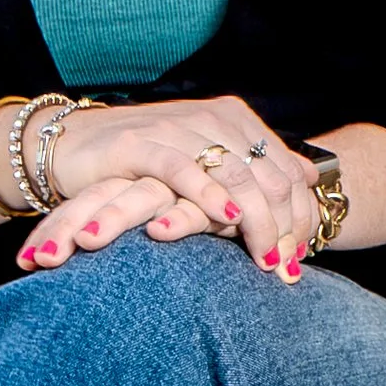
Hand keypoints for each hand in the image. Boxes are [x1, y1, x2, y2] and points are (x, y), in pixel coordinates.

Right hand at [47, 95, 319, 269]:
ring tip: (267, 258)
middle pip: (266, 176)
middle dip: (282, 226)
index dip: (298, 216)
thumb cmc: (144, 161)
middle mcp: (209, 118)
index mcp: (233, 119)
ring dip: (255, 221)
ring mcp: (175, 128)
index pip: (283, 170)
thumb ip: (257, 166)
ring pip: (232, 173)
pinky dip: (207, 193)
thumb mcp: (209, 160)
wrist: (74, 145)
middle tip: (288, 267)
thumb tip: (310, 176)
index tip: (299, 257)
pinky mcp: (140, 144)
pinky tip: (227, 216)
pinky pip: (182, 168)